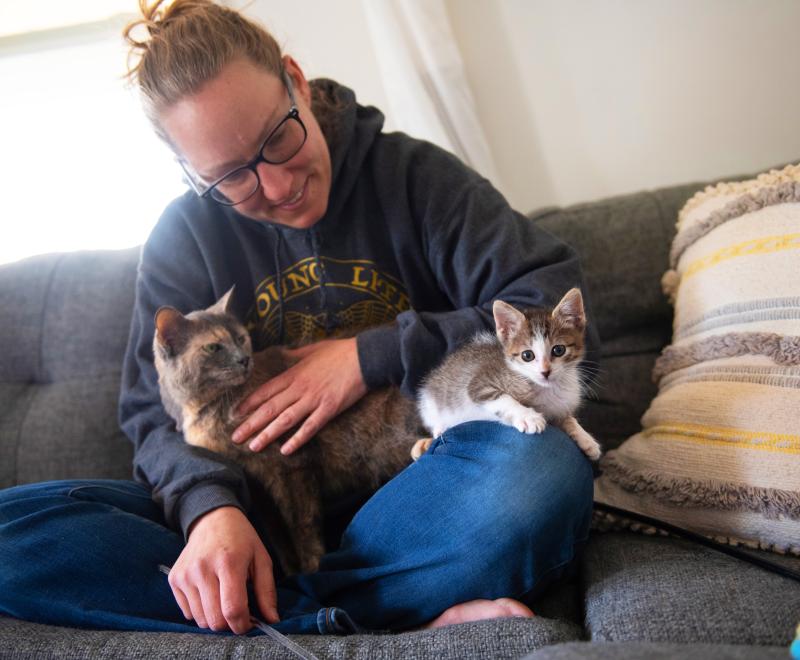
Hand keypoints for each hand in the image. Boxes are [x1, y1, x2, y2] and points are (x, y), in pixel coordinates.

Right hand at [167, 506, 278, 633]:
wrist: (213, 519)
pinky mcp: (174, 579)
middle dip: (229, 623)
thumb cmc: (241, 540)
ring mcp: (185, 574)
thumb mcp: (261, 559)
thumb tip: (272, 620)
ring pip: (200, 620)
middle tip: (237, 610)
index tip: (249, 623)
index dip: (243, 624)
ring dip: (214, 617)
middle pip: (215, 620)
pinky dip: (200, 610)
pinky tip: (209, 592)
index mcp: (229, 562)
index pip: (233, 609)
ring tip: (223, 598)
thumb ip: (266, 591)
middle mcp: (203, 569)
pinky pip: (187, 612)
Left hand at [232, 337, 367, 454]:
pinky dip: (297, 440)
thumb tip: (285, 354)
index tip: (235, 414)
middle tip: (235, 438)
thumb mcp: (314, 348)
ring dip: (268, 434)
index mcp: (294, 374)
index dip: (249, 404)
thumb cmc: (340, 351)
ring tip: (253, 447)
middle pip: (270, 408)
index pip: (265, 391)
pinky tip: (286, 450)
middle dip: (251, 424)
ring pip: (285, 420)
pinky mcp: (329, 409)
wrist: (364, 357)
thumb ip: (297, 355)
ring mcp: (313, 399)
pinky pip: (310, 427)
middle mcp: (299, 388)